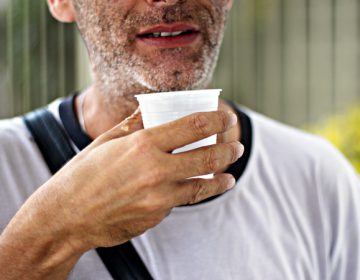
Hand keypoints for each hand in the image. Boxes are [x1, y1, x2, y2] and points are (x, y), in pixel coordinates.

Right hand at [4, 109, 242, 253]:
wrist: (67, 217)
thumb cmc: (83, 174)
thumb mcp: (107, 142)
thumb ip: (135, 124)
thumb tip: (152, 109)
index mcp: (143, 143)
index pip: (193, 126)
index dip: (217, 120)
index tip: (228, 118)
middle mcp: (156, 169)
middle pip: (207, 156)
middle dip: (229, 149)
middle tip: (237, 145)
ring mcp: (159, 196)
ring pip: (203, 184)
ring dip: (223, 175)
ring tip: (231, 171)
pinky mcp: (158, 215)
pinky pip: (183, 200)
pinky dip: (198, 191)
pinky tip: (207, 186)